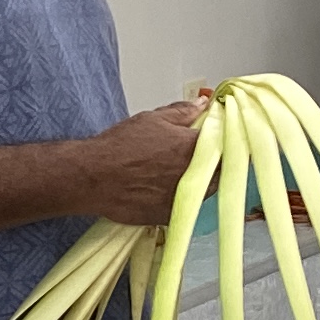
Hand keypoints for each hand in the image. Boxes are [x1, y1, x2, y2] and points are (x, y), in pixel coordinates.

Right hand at [80, 95, 212, 225]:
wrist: (94, 177)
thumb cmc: (121, 146)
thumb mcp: (153, 119)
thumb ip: (183, 112)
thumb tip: (203, 104)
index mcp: (193, 147)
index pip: (225, 143)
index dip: (224, 141)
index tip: (219, 138)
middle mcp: (194, 174)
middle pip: (220, 170)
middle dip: (215, 162)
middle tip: (200, 156)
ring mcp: (183, 197)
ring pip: (205, 190)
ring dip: (201, 180)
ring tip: (179, 172)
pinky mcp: (170, 216)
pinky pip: (185, 206)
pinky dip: (181, 197)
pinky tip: (166, 189)